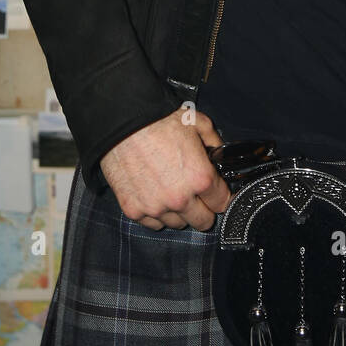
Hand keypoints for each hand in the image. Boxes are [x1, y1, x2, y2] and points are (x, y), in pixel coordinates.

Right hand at [100, 107, 231, 231]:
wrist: (123, 123)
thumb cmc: (159, 121)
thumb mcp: (198, 123)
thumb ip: (214, 142)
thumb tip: (219, 153)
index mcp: (200, 178)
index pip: (223, 203)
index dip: (221, 195)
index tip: (217, 192)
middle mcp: (179, 199)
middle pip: (203, 222)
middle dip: (204, 209)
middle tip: (197, 195)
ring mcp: (155, 208)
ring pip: (178, 224)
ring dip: (179, 212)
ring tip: (173, 191)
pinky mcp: (134, 210)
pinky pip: (152, 224)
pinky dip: (157, 214)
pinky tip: (156, 196)